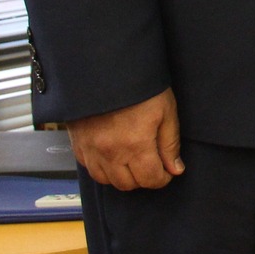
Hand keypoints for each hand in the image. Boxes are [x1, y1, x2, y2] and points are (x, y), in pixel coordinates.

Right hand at [68, 88, 183, 190]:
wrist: (106, 69)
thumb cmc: (139, 87)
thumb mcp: (166, 110)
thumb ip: (170, 144)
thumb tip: (175, 169)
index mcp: (135, 145)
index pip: (150, 179)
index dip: (163, 178)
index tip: (167, 171)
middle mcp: (111, 153)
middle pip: (128, 184)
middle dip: (144, 178)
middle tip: (151, 164)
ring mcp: (92, 150)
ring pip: (108, 181)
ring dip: (123, 176)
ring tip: (133, 161)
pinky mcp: (79, 145)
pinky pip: (91, 169)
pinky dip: (103, 169)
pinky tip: (114, 156)